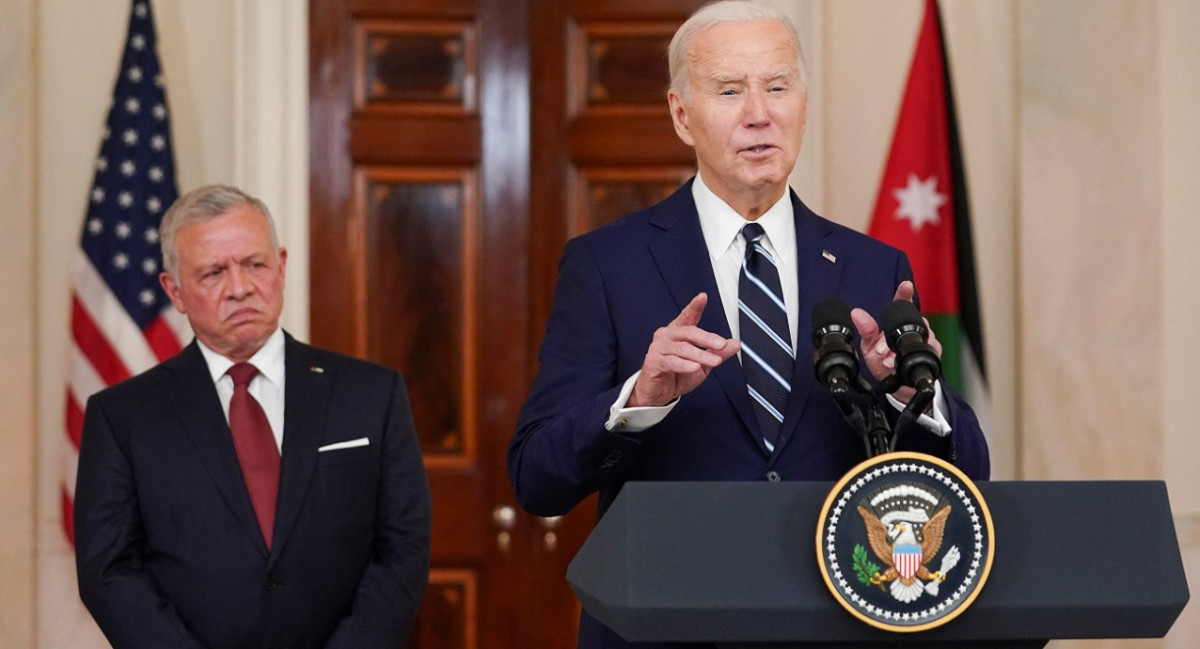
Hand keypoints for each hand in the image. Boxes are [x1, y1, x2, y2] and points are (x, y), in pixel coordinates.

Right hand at [627, 293, 739, 406]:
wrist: (659, 395)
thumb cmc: (677, 376)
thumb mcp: (703, 364)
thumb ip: (718, 353)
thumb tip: (735, 344)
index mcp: (678, 332)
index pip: (687, 316)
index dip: (694, 307)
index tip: (703, 297)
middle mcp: (666, 336)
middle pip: (688, 332)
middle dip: (707, 338)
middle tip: (722, 344)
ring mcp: (658, 348)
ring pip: (683, 349)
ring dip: (701, 355)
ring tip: (716, 361)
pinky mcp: (653, 362)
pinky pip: (671, 362)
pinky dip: (685, 365)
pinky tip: (696, 367)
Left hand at [849, 281, 941, 402]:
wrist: (898, 386)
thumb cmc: (884, 364)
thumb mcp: (870, 349)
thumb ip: (866, 331)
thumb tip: (856, 313)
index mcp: (896, 325)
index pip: (903, 304)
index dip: (905, 294)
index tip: (906, 286)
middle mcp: (913, 329)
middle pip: (915, 320)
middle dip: (898, 334)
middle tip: (883, 350)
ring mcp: (926, 339)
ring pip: (921, 335)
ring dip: (901, 350)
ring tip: (888, 361)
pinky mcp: (933, 351)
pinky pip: (926, 350)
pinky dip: (911, 358)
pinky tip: (900, 365)